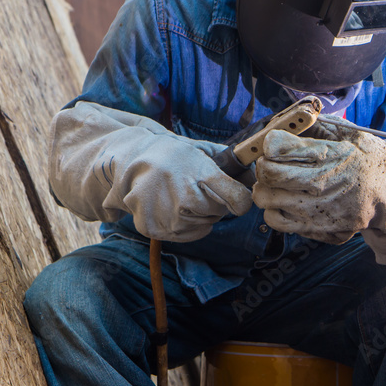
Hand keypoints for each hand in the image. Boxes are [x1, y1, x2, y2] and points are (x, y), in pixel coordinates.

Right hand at [49, 102, 251, 241]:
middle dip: (217, 203)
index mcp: (201, 175)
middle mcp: (186, 198)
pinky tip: (173, 208)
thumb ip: (230, 164)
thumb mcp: (202, 150)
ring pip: (204, 226)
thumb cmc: (172, 155)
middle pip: (221, 213)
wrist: (130, 162)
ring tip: (183, 196)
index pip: (238, 200)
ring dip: (201, 215)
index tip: (235, 194)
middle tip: (198, 188)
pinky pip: (187, 235)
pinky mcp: (155, 229)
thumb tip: (255, 176)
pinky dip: (186, 225)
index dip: (240, 198)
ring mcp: (169, 217)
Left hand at [252, 115, 385, 266]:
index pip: (275, 146)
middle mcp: (319, 183)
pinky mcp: (318, 227)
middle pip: (266, 174)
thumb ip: (319, 127)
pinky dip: (273, 211)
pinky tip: (284, 203)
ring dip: (265, 189)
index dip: (270, 142)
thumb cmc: (372, 159)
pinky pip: (276, 222)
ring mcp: (317, 208)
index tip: (275, 143)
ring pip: (266, 199)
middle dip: (263, 165)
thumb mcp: (350, 135)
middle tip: (271, 163)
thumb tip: (293, 118)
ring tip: (276, 185)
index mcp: (327, 155)